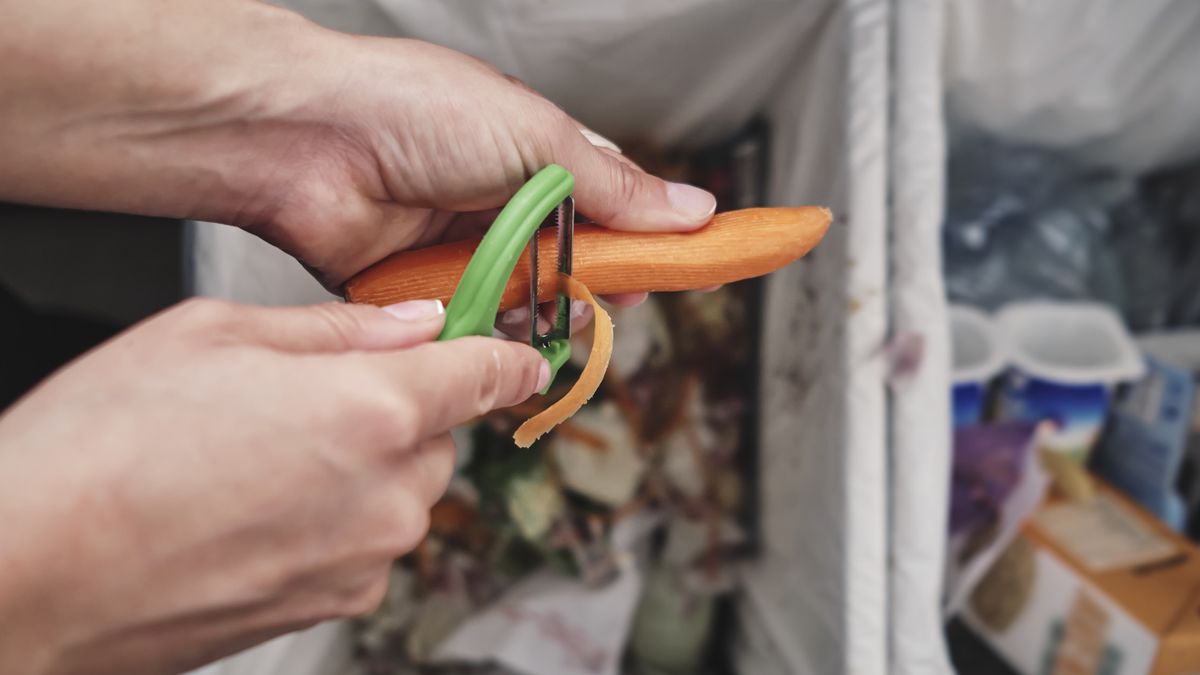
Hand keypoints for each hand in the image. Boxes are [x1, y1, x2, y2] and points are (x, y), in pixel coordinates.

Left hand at [0, 0, 716, 293]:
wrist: (307, 136)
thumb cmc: (414, 107)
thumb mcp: (537, 138)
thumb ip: (616, 187)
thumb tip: (693, 210)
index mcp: (540, 163)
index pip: (619, 213)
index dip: (659, 245)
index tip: (706, 270)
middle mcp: (504, 211)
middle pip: (576, 272)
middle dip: (599, 291)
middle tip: (616, 301)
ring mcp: (463, 255)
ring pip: (527, 309)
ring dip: (544, 318)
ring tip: (554, 314)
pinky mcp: (420, 295)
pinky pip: (471, 328)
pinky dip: (489, 333)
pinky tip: (500, 331)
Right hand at [0, 298, 544, 674]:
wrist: (29, 574)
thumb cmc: (98, 452)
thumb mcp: (212, 334)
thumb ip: (336, 328)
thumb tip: (411, 324)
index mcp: (373, 409)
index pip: (486, 374)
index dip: (506, 355)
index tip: (518, 351)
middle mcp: (386, 494)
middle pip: (438, 436)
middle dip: (397, 410)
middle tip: (308, 397)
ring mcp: (362, 560)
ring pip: (401, 493)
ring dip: (360, 468)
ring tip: (256, 456)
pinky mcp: (330, 605)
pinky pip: (363, 545)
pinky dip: (333, 519)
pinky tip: (251, 506)